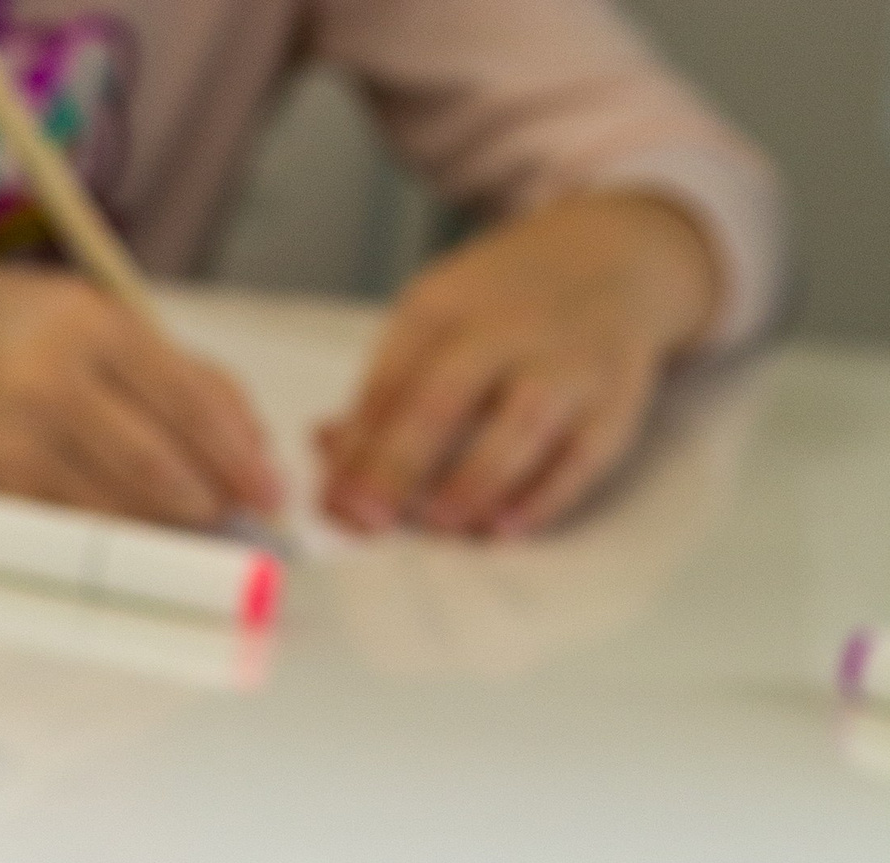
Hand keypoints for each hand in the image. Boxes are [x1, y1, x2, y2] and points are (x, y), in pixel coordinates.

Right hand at [0, 173, 277, 529]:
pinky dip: (109, 543)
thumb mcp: (110, 322)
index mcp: (90, 326)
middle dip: (205, 504)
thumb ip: (187, 376)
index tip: (270, 493)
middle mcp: (46, 383)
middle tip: (233, 521)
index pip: (186, 401)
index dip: (237, 456)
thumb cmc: (30, 332)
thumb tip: (254, 452)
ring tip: (189, 532)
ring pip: (110, 512)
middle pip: (152, 466)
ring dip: (161, 532)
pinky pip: (65, 532)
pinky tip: (131, 539)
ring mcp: (8, 444)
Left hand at [318, 191, 719, 538]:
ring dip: (475, 479)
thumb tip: (324, 451)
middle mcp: (509, 325)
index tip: (333, 503)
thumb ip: (382, 390)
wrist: (618, 255)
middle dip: (400, 465)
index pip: (391, 379)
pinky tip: (506, 528)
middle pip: (446, 396)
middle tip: (370, 522)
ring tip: (441, 525)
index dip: (357, 449)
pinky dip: (545, 495)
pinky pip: (582, 453)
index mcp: (446, 306)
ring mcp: (569, 359)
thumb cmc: (504, 308)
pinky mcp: (615, 399)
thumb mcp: (436, 320)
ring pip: (521, 421)